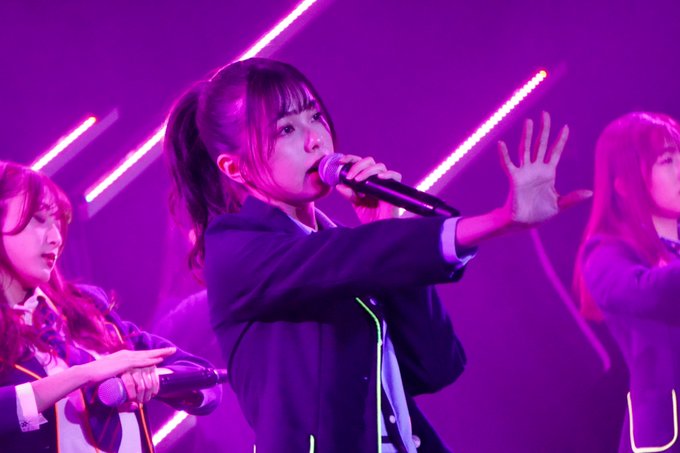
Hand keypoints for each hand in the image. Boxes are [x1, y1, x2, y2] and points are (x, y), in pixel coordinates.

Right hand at [80, 347, 174, 385]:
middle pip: (146, 353)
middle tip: (172, 350)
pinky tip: (159, 360)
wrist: (86, 374)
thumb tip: (124, 388)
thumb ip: (117, 380)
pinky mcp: (123, 364)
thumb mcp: (110, 376)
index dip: (153, 353)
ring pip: (146, 356)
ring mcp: (125, 358)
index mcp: (123, 356)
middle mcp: (125, 354)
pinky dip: (150, 361)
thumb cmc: (96, 377)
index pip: (141, 354)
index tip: (163, 352)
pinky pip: (139, 362)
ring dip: (159, 354)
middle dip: (160, 351)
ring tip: (170, 352)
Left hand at [118, 366, 160, 410]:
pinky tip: (152, 393)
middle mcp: (134, 367)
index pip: (130, 384)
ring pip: (149, 385)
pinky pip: (156, 381)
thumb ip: (123, 403)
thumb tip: (135, 406)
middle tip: (140, 401)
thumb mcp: (117, 393)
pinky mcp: (152, 366)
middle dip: (142, 398)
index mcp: (122, 371)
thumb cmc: (119, 383)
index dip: (132, 395)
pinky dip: (155, 390)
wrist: (128, 368)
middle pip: (141, 387)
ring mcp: (144, 366)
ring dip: (148, 395)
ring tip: (145, 398)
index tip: (132, 400)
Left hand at [335, 155, 402, 223]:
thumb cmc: (370, 216)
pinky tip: (379, 177)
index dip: (351, 159)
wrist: (381, 229)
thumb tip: (339, 185)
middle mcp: (376, 178)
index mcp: (367, 179)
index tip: (341, 162)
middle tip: (350, 177)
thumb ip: (349, 194)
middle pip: (369, 162)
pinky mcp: (395, 188)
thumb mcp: (357, 204)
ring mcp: (386, 182)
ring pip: (379, 166)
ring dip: (367, 171)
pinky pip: (395, 176)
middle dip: (357, 166)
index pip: (360, 163)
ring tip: (358, 180)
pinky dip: (387, 174)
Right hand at [498, 111, 590, 226]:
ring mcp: (525, 172)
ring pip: (526, 149)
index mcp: (548, 173)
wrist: (523, 222)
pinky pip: (508, 164)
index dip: (560, 140)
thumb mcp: (559, 205)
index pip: (555, 152)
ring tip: (528, 121)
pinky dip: (504, 154)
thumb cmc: (539, 213)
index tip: (565, 127)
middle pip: (541, 145)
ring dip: (527, 136)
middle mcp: (536, 169)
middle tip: (545, 114)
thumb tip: (590, 193)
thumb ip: (573, 198)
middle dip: (544, 130)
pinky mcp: (515, 178)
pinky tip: (501, 144)